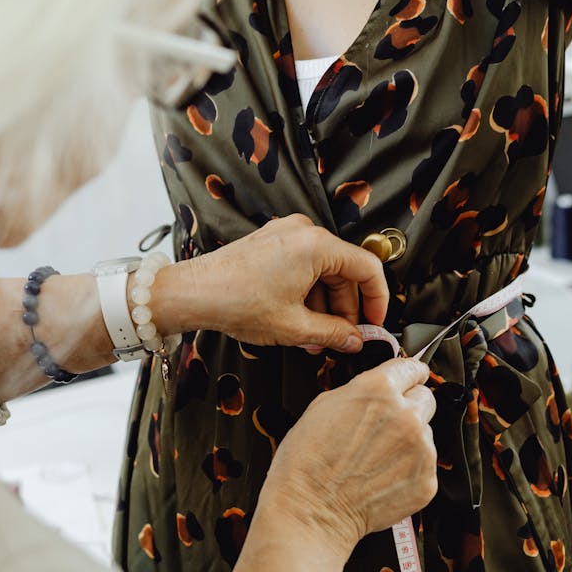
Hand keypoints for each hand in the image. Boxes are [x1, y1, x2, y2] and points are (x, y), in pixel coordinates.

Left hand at [151, 214, 387, 352]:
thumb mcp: (294, 327)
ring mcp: (285, 234)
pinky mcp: (271, 243)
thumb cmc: (235, 301)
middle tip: (342, 337)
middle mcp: (303, 232)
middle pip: (344, 271)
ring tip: (315, 337)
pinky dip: (307, 293)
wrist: (193, 293)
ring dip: (324, 305)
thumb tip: (353, 340)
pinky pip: (303, 266)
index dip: (378, 300)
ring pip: (323, 271)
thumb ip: (333, 333)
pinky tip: (300, 321)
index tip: (374, 323)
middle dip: (345, 308)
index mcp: (316, 245)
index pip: (367, 268)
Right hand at [256, 358, 436, 553]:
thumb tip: (376, 391)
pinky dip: (409, 468)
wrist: (312, 511)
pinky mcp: (426, 479)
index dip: (407, 374)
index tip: (410, 378)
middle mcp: (406, 415)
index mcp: (379, 390)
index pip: (412, 368)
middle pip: (425, 398)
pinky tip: (382, 475)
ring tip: (376, 457)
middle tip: (386, 424)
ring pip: (425, 433)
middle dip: (409, 406)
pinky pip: (425, 464)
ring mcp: (421, 449)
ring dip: (408, 439)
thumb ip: (360, 391)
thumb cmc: (307, 462)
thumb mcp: (323, 406)